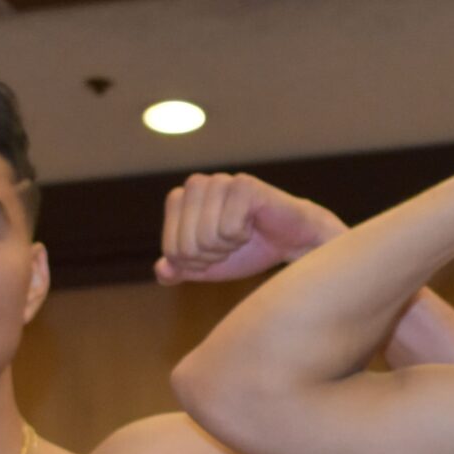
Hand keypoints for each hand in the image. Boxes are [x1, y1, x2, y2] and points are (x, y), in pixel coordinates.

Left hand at [157, 174, 347, 284]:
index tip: (216, 254)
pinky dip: (243, 236)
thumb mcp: (208, 265)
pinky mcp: (243, 185)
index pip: (170, 249)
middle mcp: (197, 185)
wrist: (292, 241)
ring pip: (205, 237)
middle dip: (211, 257)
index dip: (194, 263)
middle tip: (231, 246)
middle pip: (186, 245)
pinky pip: (229, 228)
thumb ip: (180, 269)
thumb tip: (162, 272)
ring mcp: (220, 181)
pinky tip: (254, 225)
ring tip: (242, 235)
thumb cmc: (248, 249)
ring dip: (227, 247)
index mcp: (181, 200)